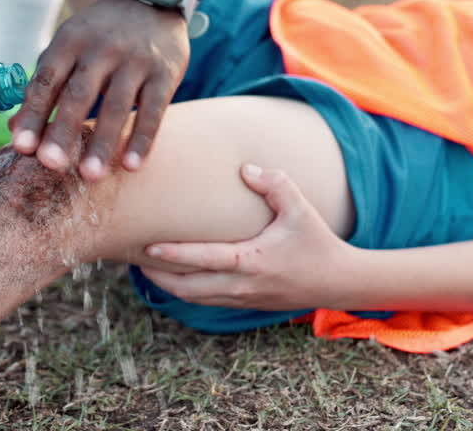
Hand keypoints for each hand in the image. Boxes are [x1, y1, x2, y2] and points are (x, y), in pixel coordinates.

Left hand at [9, 0, 189, 181]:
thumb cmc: (99, 33)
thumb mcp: (68, 46)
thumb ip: (44, 85)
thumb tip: (15, 132)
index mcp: (69, 42)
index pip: (47, 80)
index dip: (33, 114)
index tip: (22, 147)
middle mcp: (101, 49)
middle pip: (79, 94)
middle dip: (64, 131)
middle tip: (51, 165)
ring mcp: (135, 60)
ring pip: (117, 106)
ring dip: (103, 143)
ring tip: (90, 176)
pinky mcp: (165, 72)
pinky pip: (154, 110)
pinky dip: (142, 140)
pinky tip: (131, 166)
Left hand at [140, 165, 357, 310]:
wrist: (339, 282)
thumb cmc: (317, 242)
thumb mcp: (300, 208)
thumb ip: (275, 184)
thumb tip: (245, 168)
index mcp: (252, 262)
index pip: (204, 260)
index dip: (174, 254)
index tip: (148, 247)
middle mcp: (243, 285)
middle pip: (188, 288)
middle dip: (158, 277)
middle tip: (134, 259)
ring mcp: (243, 298)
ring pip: (195, 298)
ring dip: (169, 286)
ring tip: (147, 268)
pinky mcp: (246, 304)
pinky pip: (208, 300)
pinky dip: (187, 290)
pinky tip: (176, 276)